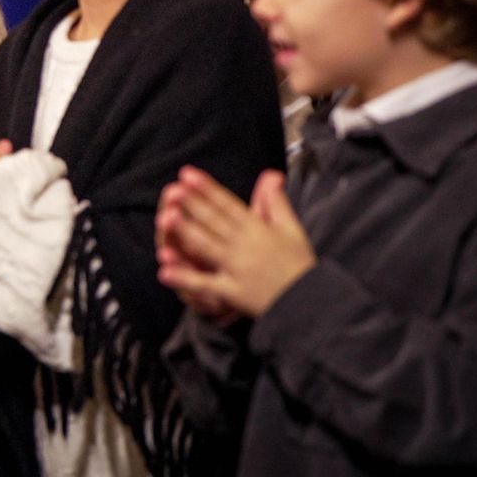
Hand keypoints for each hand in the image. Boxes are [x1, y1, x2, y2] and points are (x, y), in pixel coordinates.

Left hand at [157, 166, 314, 318]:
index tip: (188, 175)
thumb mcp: (292, 229)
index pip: (228, 205)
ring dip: (186, 232)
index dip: (207, 188)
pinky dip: (186, 279)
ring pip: (207, 247)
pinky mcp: (233, 292)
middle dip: (193, 204)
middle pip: (214, 222)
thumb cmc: (299, 265)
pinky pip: (206, 285)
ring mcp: (237, 269)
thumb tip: (272, 174)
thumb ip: (277, 202)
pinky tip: (164, 271)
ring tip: (166, 218)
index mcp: (258, 229)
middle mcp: (245, 246)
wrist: (311, 302)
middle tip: (173, 190)